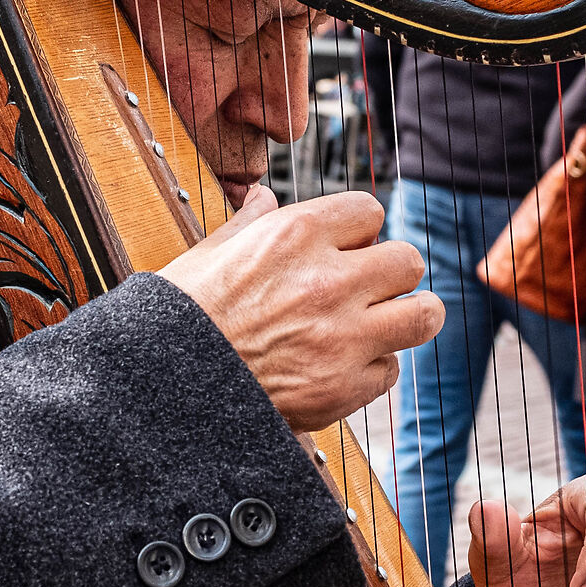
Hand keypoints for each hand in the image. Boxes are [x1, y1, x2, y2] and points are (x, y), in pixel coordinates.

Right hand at [158, 187, 441, 432]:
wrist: (160, 389)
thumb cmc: (179, 319)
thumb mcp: (207, 254)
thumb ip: (249, 223)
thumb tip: (263, 197)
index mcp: (295, 236)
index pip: (369, 211)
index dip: (358, 230)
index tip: (346, 248)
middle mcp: (328, 281)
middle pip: (409, 261)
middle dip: (392, 273)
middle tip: (369, 288)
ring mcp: (341, 337)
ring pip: (424, 314)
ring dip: (408, 316)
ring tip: (385, 323)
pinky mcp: (343, 388)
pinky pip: (390, 370)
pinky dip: (371, 369)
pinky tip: (341, 366)